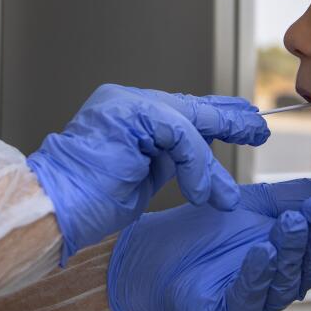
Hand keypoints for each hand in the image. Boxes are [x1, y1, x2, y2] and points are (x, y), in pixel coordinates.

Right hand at [27, 85, 269, 262]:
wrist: (52, 208)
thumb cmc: (87, 202)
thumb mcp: (140, 176)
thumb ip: (166, 159)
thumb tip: (202, 162)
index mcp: (126, 115)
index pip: (179, 111)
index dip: (215, 118)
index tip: (246, 126)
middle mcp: (125, 102)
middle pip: (188, 107)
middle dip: (227, 120)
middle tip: (258, 130)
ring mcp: (124, 104)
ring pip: (187, 123)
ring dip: (210, 164)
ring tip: (226, 194)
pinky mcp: (128, 115)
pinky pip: (179, 134)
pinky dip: (196, 164)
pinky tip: (201, 192)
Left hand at [106, 179, 310, 310]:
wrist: (154, 252)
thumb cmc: (207, 231)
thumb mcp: (259, 204)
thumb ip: (300, 196)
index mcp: (297, 251)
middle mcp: (284, 279)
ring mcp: (258, 299)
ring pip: (287, 278)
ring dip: (292, 250)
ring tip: (291, 222)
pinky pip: (249, 296)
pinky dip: (258, 272)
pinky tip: (261, 252)